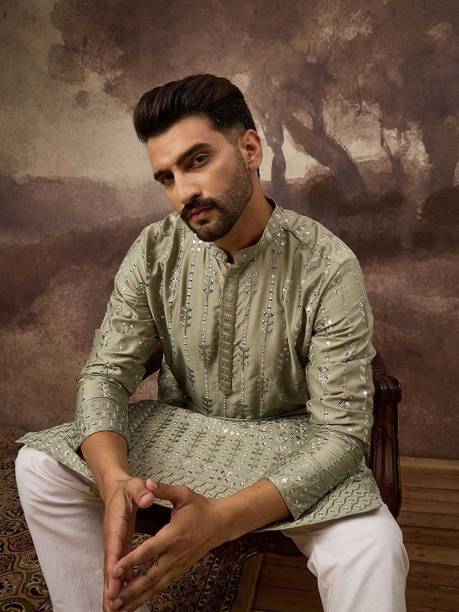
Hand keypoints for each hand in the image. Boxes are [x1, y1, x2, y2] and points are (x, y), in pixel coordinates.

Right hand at [102, 475, 157, 611]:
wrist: (116, 488)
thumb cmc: (128, 488)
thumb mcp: (135, 486)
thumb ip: (141, 492)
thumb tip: (148, 498)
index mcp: (117, 522)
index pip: (115, 545)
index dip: (115, 563)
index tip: (114, 581)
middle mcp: (113, 536)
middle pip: (110, 564)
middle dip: (110, 586)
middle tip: (111, 606)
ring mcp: (115, 543)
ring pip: (112, 570)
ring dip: (113, 590)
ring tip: (114, 610)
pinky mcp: (119, 547)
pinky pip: (118, 568)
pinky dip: (119, 583)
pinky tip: (123, 598)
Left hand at [107, 481, 226, 611]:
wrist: (221, 523)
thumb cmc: (201, 507)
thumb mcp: (183, 494)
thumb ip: (163, 490)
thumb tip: (148, 482)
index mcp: (174, 535)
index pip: (149, 550)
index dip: (132, 561)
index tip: (115, 569)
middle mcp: (176, 554)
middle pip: (150, 576)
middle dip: (130, 590)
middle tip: (112, 600)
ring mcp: (179, 565)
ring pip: (156, 586)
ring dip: (137, 598)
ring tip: (119, 609)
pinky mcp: (181, 570)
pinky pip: (162, 586)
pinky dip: (148, 596)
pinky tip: (135, 603)